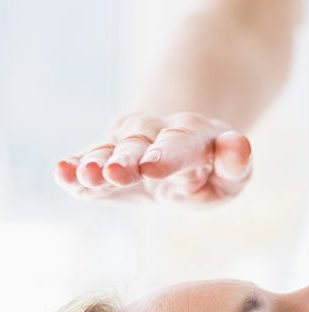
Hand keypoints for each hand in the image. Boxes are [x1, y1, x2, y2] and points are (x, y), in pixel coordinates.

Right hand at [55, 112, 252, 203]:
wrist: (178, 149)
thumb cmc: (211, 171)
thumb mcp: (232, 173)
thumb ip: (237, 164)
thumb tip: (240, 145)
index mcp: (191, 136)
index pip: (179, 145)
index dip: (165, 156)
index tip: (151, 169)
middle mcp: (153, 132)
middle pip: (137, 145)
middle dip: (124, 159)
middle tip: (110, 172)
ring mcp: (124, 143)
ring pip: (108, 151)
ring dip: (94, 163)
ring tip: (84, 175)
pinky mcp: (102, 157)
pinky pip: (86, 160)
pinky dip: (74, 168)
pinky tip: (61, 173)